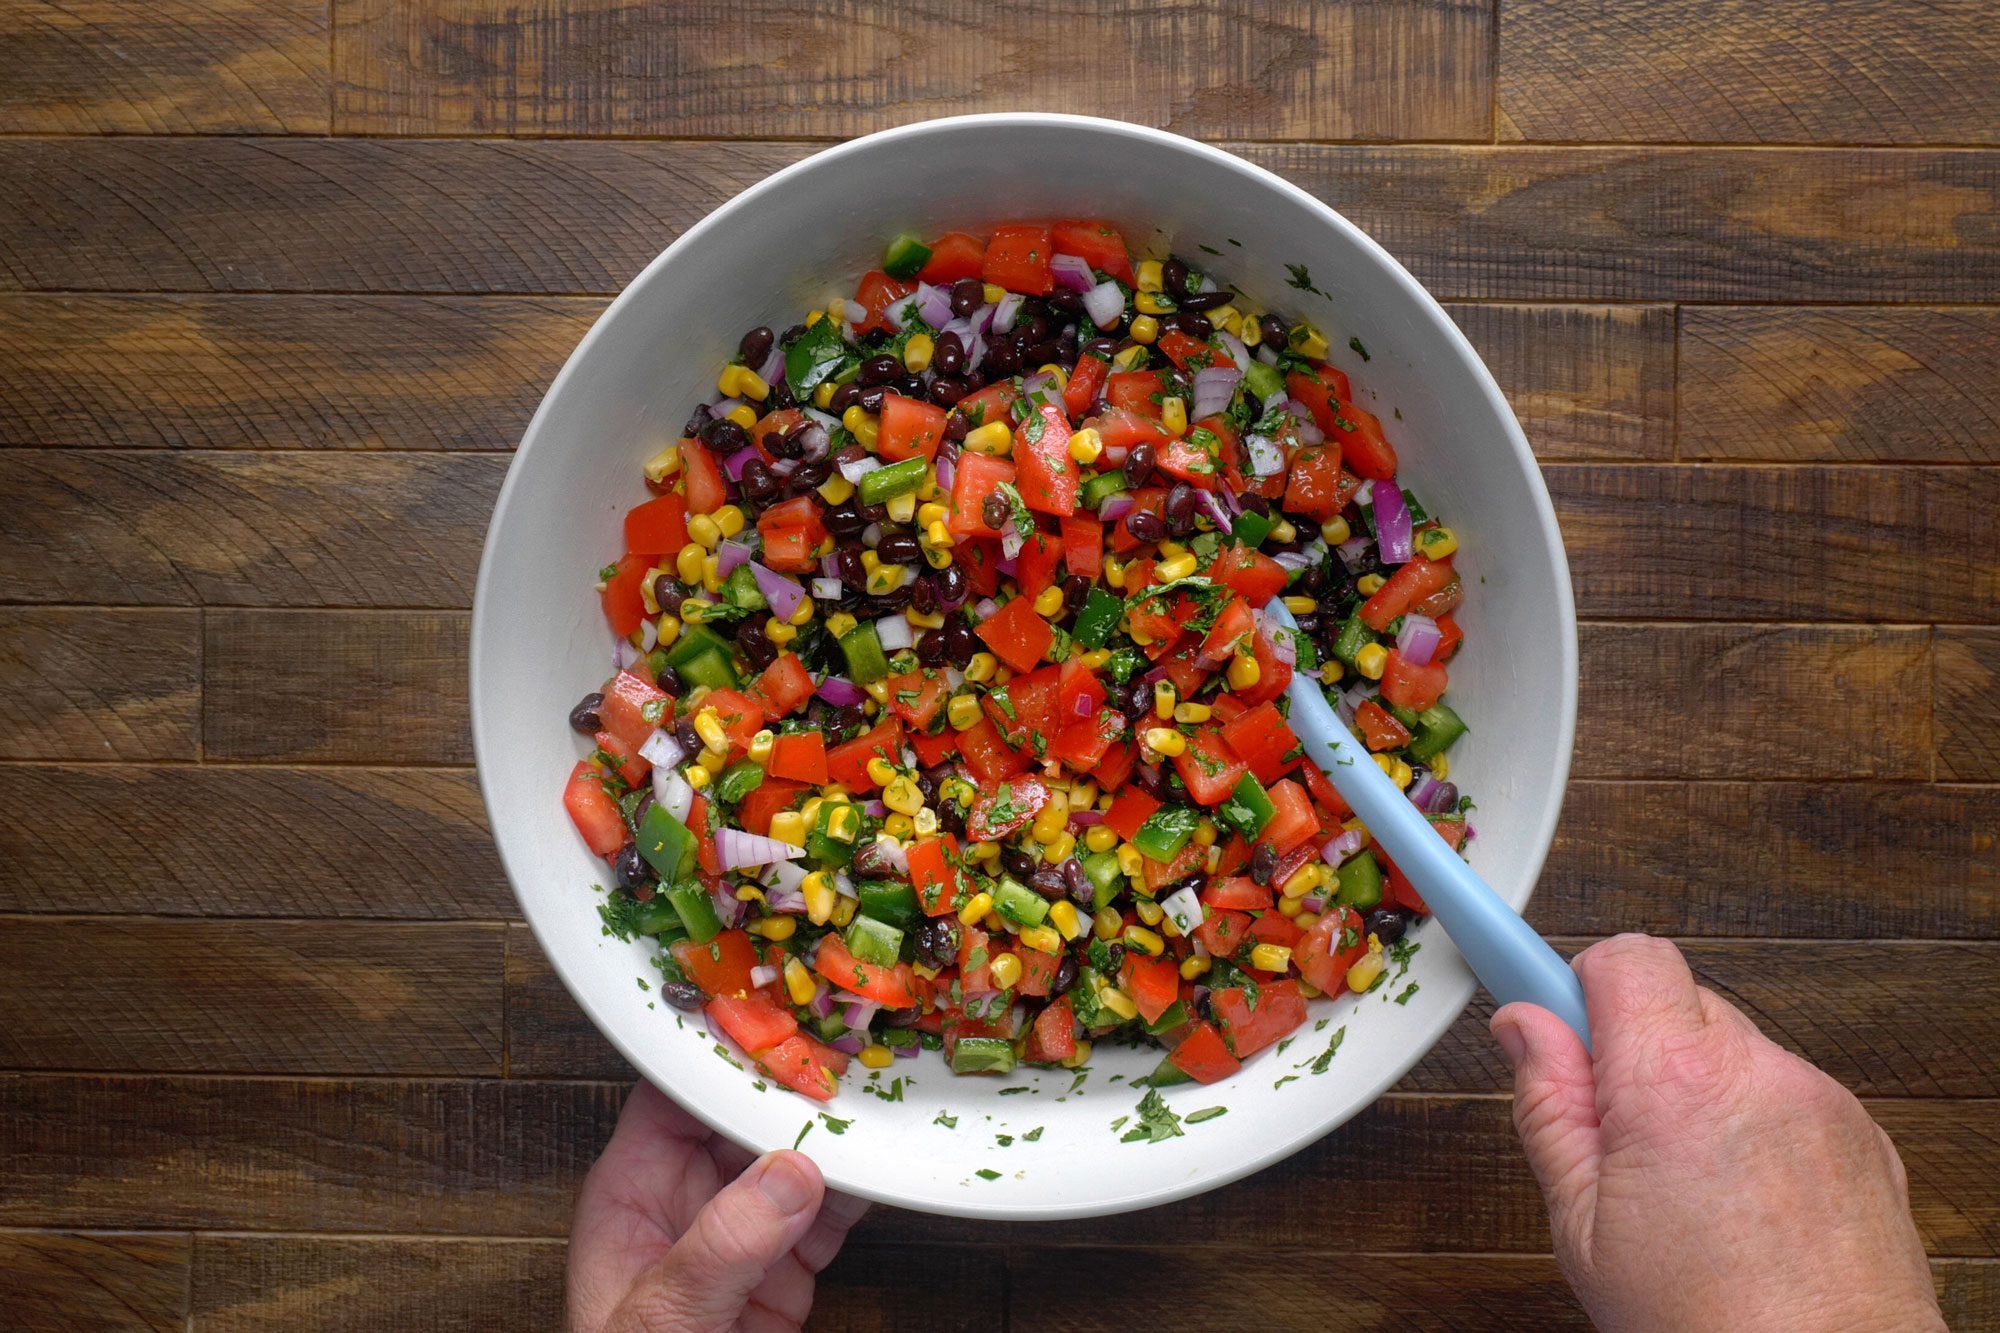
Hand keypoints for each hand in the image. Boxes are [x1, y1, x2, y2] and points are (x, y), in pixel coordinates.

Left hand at [568, 1080, 868, 1331]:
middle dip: (798, 1093)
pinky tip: (884, 1170)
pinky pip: (827, 1213)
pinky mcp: (783, 1271)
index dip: (724, 1060)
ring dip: (839, 1139)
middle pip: (745, 1120)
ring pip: (795, 1161)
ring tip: (879, 1105)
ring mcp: (739, 1235)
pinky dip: (860, 1191)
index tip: (780, 1033)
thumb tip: (789, 1176)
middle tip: (849, 1061)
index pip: (675, 1097)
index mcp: (633, 1192)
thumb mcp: (666, 1316)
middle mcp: (687, 1202)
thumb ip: (724, 1245)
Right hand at [1493, 934, 1941, 1331]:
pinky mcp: (1862, 1133)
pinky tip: (1739, 1197)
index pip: (1622, 957)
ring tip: (1684, 1181)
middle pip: (1676, 1000)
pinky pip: (1785, 1092)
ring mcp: (1820, 1099)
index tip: (1542, 993)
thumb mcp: (1582, 1226)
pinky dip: (1754, 1124)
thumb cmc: (1712, 1325)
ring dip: (1698, 1087)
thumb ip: (1547, 1106)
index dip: (1577, 982)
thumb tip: (1524, 1030)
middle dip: (1635, 1047)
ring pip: (1731, 1048)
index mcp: (1675, 1083)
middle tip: (1613, 1126)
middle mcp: (1757, 1072)